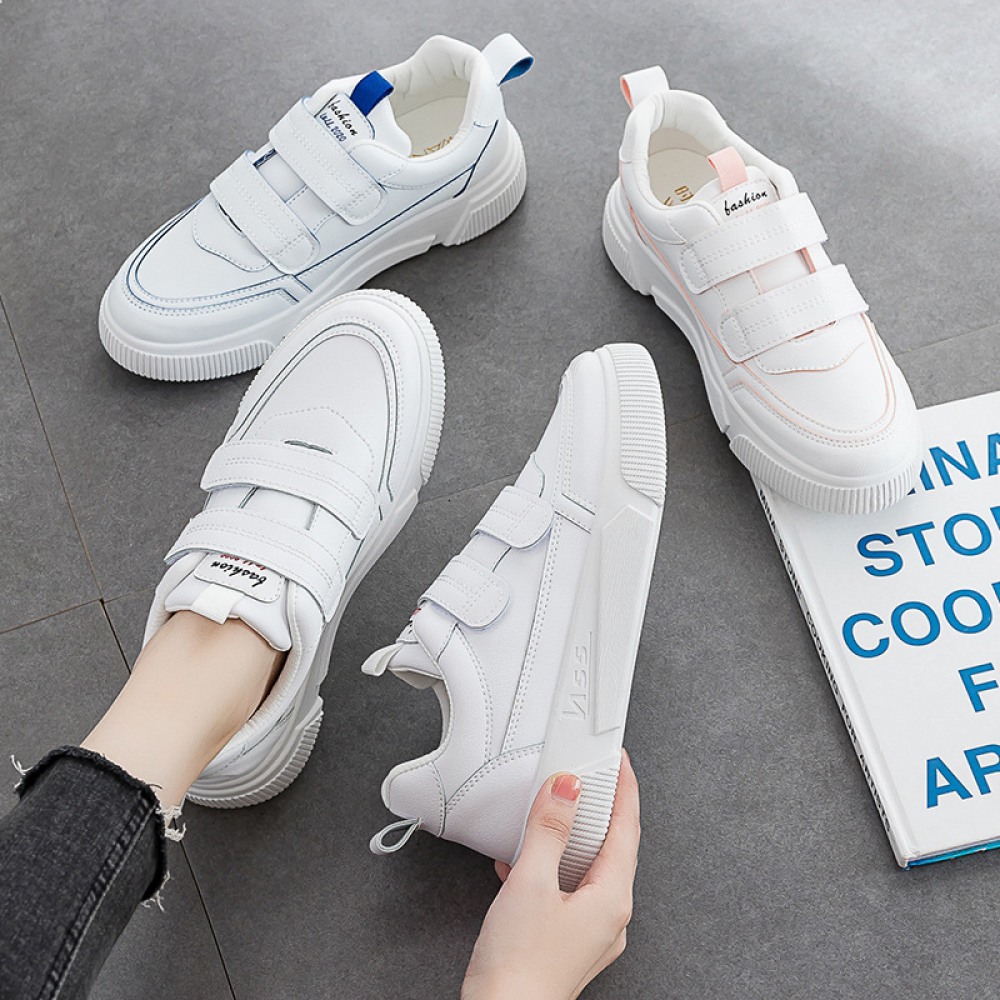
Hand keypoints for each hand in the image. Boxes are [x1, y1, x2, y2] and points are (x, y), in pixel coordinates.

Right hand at [461, 750, 639, 999]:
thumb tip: (566, 790)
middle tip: (586, 775)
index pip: (627, 828)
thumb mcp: (532, 883)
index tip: (618, 760)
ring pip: (586, 867)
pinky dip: (549, 867)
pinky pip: (567, 889)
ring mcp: (589, 932)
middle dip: (596, 808)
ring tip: (550, 812)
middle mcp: (609, 916)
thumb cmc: (520, 968)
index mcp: (612, 898)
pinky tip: (522, 862)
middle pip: (610, 846)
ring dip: (567, 837)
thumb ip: (549, 830)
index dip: (624, 788)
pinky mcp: (566, 942)